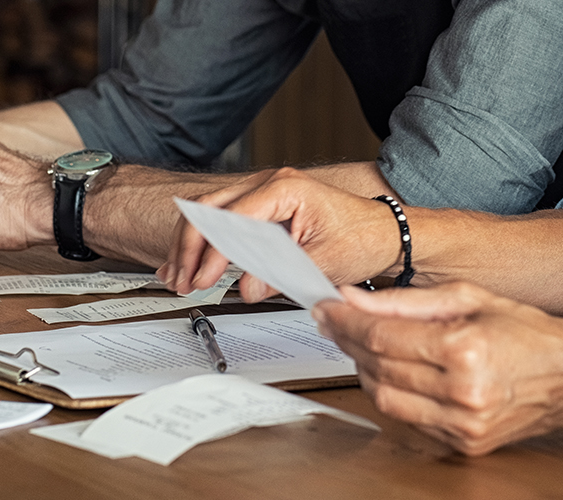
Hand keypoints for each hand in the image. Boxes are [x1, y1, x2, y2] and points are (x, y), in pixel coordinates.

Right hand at [158, 168, 399, 300]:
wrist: (385, 233)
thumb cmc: (363, 238)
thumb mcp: (324, 262)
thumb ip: (281, 274)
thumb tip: (246, 287)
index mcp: (285, 189)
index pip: (233, 218)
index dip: (212, 252)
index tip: (203, 279)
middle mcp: (270, 183)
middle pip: (209, 208)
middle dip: (189, 247)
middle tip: (182, 280)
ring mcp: (263, 193)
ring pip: (208, 212)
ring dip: (189, 245)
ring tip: (178, 277)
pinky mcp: (262, 208)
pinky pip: (221, 219)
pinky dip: (202, 242)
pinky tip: (188, 263)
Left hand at [313, 282, 562, 455]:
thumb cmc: (529, 331)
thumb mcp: (469, 297)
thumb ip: (406, 300)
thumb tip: (354, 298)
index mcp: (466, 348)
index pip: (382, 335)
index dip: (345, 321)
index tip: (327, 308)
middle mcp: (464, 391)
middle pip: (378, 367)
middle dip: (349, 342)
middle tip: (337, 322)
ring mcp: (464, 424)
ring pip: (385, 399)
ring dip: (366, 371)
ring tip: (365, 346)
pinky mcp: (465, 444)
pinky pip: (408, 420)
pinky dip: (393, 395)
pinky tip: (394, 373)